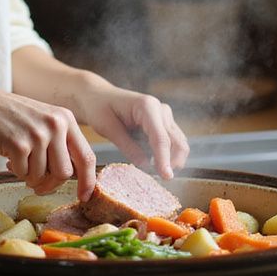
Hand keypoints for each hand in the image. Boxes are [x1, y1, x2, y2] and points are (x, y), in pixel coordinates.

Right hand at [0, 82, 96, 198]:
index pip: (87, 156)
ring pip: (43, 177)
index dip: (88, 181)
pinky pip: (23, 174)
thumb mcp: (42, 121)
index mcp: (65, 118)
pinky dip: (15, 172)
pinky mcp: (18, 144)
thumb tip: (73, 176)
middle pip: (65, 173)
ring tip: (18, 161)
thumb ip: (59, 143)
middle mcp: (55, 124)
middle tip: (36, 182)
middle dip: (50, 184)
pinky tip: (8, 158)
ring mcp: (37, 134)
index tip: (84, 196)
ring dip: (29, 176)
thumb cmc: (8, 116)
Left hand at [70, 84, 188, 179]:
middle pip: (177, 141)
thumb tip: (146, 166)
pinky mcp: (163, 123)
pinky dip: (167, 155)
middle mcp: (160, 109)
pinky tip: (152, 163)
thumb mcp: (108, 128)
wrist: (98, 96)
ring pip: (178, 143)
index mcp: (147, 107)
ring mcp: (164, 116)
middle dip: (173, 162)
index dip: (165, 159)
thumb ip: (128, 147)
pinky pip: (172, 142)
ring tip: (154, 172)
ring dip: (171, 159)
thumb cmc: (99, 108)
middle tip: (160, 179)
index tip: (166, 177)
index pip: (161, 138)